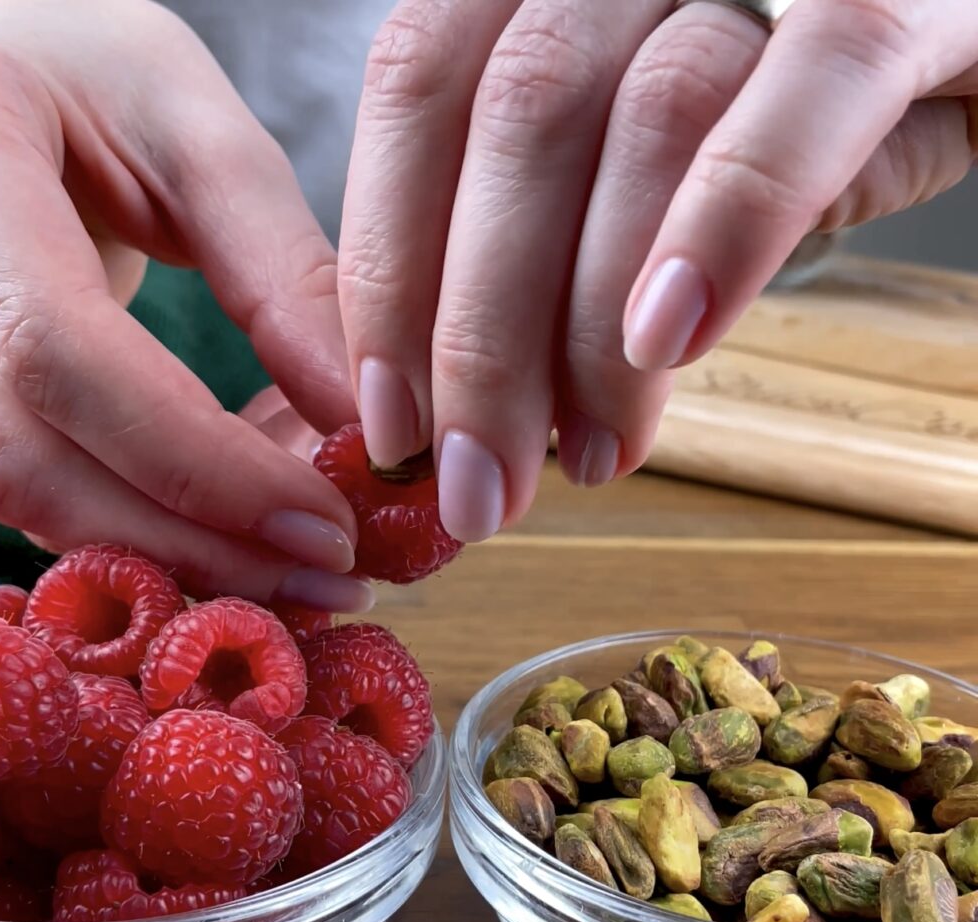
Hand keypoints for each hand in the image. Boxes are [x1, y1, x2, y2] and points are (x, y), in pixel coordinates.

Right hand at [0, 0, 371, 608]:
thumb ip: (280, 271)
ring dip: (179, 554)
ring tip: (303, 569)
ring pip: (27, 499)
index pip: (57, 350)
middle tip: (332, 582)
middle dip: (194, 545)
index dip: (198, 462)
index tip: (326, 524)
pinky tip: (243, 529)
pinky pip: (45, 486)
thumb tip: (366, 422)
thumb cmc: (83, 72)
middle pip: (27, 463)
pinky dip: (152, 522)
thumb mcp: (191, 128)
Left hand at [339, 0, 976, 541]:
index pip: (422, 89)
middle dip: (480, 340)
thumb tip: (477, 399)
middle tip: (482, 484)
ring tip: (589, 455)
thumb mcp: (639, 169)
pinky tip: (669, 341)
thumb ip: (554, 242)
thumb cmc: (776, 114)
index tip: (391, 419)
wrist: (954, 24)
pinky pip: (815, 85)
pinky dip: (732, 220)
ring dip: (591, 325)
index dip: (391, 265)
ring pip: (643, 120)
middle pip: (518, 121)